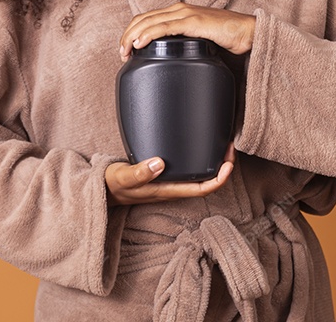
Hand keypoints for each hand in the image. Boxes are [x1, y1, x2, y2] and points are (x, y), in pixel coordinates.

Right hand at [105, 144, 234, 205]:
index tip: (228, 163)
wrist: (105, 190)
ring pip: (201, 177)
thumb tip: (159, 163)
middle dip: (223, 168)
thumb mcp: (123, 177)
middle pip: (207, 183)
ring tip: (222, 144)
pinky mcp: (166, 175)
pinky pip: (191, 171)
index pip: (202, 190)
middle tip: (230, 146)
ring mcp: (171, 183)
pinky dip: (201, 159)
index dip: (219, 179)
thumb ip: (139, 172)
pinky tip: (200, 145)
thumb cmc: (114, 184)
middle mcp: (173, 188)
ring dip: (215, 163)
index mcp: (168, 191)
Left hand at [119, 3, 255, 59]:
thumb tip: (170, 59)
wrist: (248, 32)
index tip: (125, 49)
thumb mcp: (198, 39)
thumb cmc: (227, 37)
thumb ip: (183, 43)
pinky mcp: (193, 22)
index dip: (131, 31)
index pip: (146, 18)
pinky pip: (164, 28)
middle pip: (142, 19)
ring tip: (125, 51)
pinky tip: (139, 44)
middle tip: (121, 53)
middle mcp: (179, 9)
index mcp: (178, 12)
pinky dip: (148, 35)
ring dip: (132, 36)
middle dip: (127, 35)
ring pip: (149, 22)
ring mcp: (185, 14)